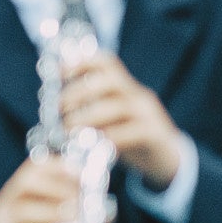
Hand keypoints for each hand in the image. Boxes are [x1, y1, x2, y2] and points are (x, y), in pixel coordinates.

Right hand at [0, 155, 79, 222]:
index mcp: (20, 191)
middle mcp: (6, 203)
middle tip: (80, 204)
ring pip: (21, 212)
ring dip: (52, 214)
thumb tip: (107, 213)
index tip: (82, 175)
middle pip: (26, 183)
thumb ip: (79, 215)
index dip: (60, 167)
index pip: (35, 167)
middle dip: (58, 189)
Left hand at [61, 53, 181, 187]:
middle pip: (110, 80)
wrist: (167, 159)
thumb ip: (89, 109)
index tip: (60, 72)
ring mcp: (149, 114)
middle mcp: (138, 95)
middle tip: (59, 108)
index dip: (81, 62)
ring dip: (88, 117)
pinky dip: (109, 137)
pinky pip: (131, 132)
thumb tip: (54, 104)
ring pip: (118, 106)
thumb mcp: (109, 119)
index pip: (107, 62)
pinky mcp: (155, 134)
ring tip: (69, 129)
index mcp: (125, 87)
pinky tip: (93, 144)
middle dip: (79, 91)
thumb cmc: (130, 137)